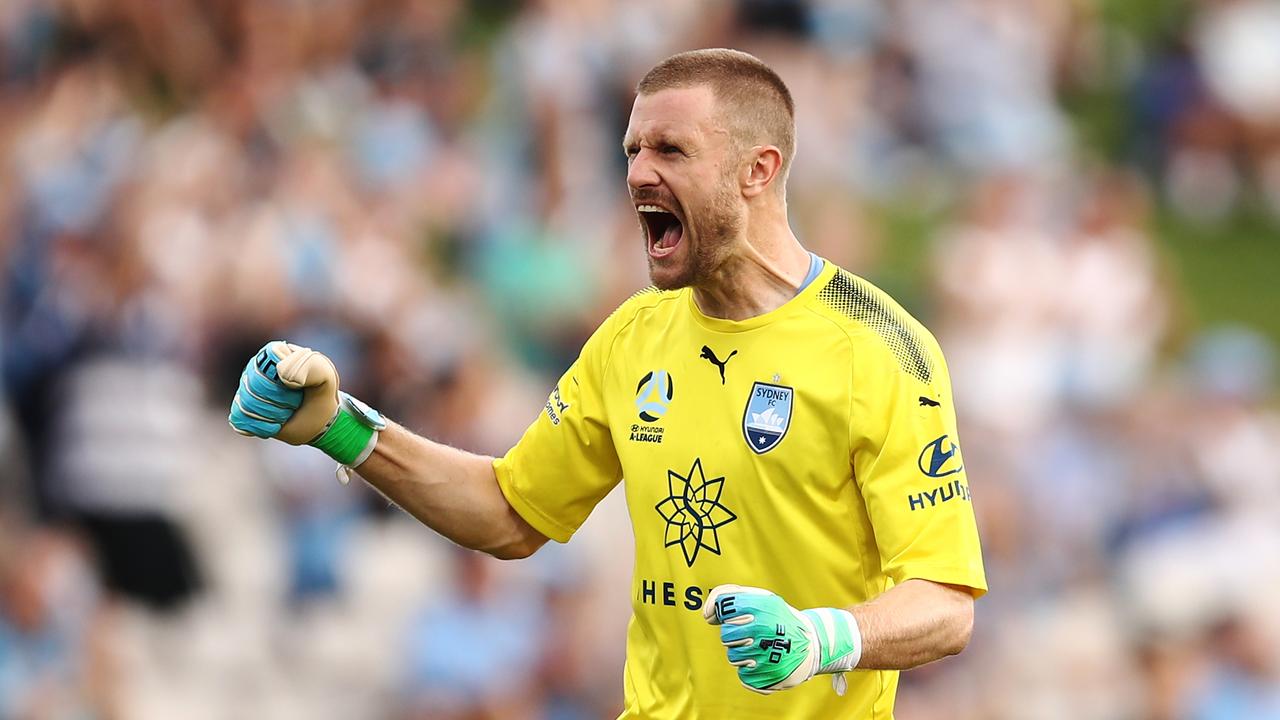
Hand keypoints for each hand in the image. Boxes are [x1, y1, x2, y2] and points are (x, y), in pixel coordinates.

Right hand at [229, 341, 383, 466]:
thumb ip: (312, 367)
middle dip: (281, 401)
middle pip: (254, 387)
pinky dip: (262, 427)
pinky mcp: (241, 409)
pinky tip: (276, 424)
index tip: (300, 388)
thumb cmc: (320, 393)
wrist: (318, 419)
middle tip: (296, 402)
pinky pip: (240, 419)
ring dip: (274, 415)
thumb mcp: (326, 377)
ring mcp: (245, 389)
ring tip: (287, 412)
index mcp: (273, 353)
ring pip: (247, 404)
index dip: (285, 383)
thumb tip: (282, 374)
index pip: (266, 366)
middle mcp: (254, 368)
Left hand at [703, 584, 861, 694]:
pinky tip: (767, 662)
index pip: (724, 607)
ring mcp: (766, 652)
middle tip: (754, 633)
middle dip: (735, 635)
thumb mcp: (762, 598)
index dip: (724, 612)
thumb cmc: (779, 619)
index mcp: (762, 606)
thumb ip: (731, 596)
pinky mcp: (768, 675)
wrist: (813, 645)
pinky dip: (752, 669)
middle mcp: (764, 628)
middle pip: (725, 635)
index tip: (731, 615)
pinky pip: (743, 674)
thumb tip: (707, 615)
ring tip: (763, 647)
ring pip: (733, 656)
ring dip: (743, 653)